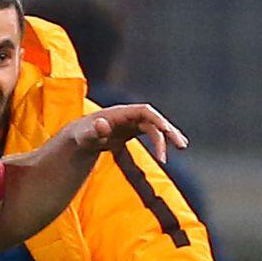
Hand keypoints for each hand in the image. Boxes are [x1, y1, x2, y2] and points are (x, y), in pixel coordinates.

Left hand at [65, 103, 186, 162]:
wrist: (79, 137)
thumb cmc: (82, 135)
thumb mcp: (85, 135)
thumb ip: (93, 130)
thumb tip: (102, 124)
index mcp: (121, 113)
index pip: (145, 111)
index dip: (157, 119)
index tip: (167, 131)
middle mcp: (129, 115)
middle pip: (154, 119)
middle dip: (168, 130)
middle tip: (181, 145)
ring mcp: (132, 122)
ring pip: (155, 126)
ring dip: (168, 136)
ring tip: (182, 146)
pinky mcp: (132, 130)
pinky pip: (151, 132)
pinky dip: (162, 140)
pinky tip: (171, 148)